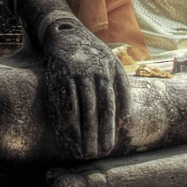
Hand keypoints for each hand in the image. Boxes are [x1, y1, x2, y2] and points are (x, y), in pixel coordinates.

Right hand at [42, 18, 130, 160]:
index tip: (110, 146)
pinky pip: (64, 101)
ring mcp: (77, 73)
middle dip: (98, 133)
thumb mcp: (113, 64)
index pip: (112, 104)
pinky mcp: (60, 75)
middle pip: (98, 108)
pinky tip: (68, 134)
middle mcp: (94, 72)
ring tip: (83, 151)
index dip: (111, 126)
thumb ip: (122, 88)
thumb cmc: (93, 53)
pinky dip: (67, 119)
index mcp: (109, 71)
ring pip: (82, 107)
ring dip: (83, 132)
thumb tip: (125, 118)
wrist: (67, 32)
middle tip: (98, 154)